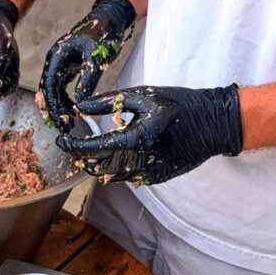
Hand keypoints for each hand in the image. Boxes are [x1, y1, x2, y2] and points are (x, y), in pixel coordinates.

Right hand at [39, 0, 135, 131]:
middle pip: (48, 90)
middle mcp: (55, 61)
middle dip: (54, 109)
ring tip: (69, 122)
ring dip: (60, 106)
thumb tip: (81, 103)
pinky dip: (67, 99)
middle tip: (63, 127)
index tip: (59, 121)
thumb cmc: (101, 32)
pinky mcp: (70, 66)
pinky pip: (63, 86)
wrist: (109, 17)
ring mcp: (61, 63)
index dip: (52, 106)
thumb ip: (87, 81)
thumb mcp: (95, 59)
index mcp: (56, 56)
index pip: (49, 86)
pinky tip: (74, 110)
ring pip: (55, 90)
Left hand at [56, 85, 242, 185]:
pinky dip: (116, 167)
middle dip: (81, 156)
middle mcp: (139, 161)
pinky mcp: (157, 178)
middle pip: (97, 167)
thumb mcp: (142, 96)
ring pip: (110, 176)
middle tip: (73, 144)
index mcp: (133, 139)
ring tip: (91, 148)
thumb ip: (107, 102)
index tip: (61, 140)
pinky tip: (117, 153)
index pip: (91, 149)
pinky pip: (128, 177)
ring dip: (97, 164)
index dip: (72, 145)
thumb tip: (80, 106)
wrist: (214, 123)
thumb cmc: (179, 104)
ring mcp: (149, 173)